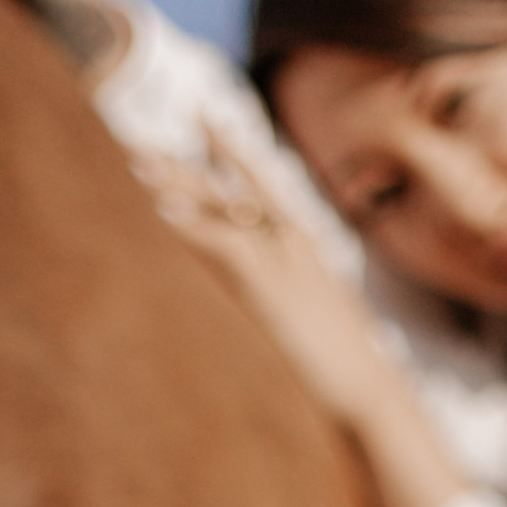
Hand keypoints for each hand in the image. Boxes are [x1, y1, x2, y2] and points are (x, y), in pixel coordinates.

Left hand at [133, 150, 387, 425]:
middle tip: (134, 142)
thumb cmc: (348, 362)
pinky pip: (228, 248)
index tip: (200, 116)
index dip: (229, 150)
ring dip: (178, 185)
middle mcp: (292, 242)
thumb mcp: (316, 318)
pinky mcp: (272, 293)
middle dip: (184, 165)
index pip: (259, 184)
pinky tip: (163, 211)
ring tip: (135, 163)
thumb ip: (293, 296)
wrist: (372, 391)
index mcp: (303, 244)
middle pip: (231, 189)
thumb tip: (273, 293)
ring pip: (225, 209)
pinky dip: (196, 227)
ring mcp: (283, 263)